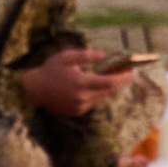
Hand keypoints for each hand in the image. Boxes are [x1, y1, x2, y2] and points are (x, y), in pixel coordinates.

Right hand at [15, 48, 132, 117]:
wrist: (34, 90)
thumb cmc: (50, 70)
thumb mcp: (66, 57)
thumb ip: (86, 56)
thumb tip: (103, 55)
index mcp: (81, 83)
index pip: (109, 82)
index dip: (123, 78)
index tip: (132, 72)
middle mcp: (83, 97)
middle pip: (109, 91)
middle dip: (120, 81)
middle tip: (127, 71)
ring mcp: (80, 106)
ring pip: (102, 97)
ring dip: (110, 87)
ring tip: (115, 76)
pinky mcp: (77, 111)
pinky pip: (94, 102)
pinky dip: (99, 93)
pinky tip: (99, 85)